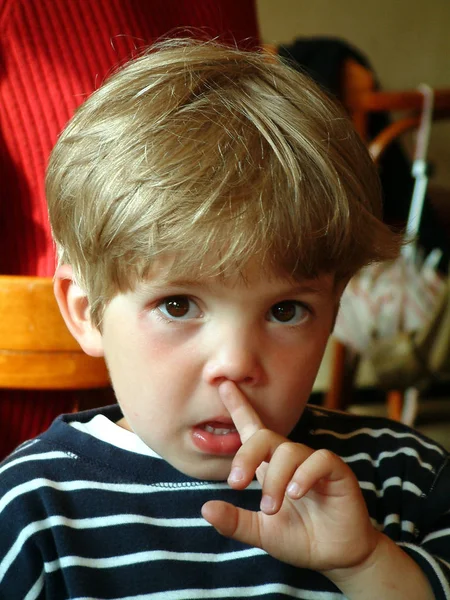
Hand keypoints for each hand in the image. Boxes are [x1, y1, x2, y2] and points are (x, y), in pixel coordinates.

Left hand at [201, 381, 380, 572]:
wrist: (338, 559)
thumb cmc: (301, 538)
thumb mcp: (262, 533)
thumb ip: (235, 522)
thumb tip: (205, 508)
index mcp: (270, 467)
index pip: (253, 429)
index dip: (239, 407)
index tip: (224, 386)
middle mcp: (291, 459)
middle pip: (265, 437)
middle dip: (246, 455)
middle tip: (236, 483)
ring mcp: (314, 463)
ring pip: (288, 451)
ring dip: (275, 479)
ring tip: (270, 507)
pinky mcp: (337, 472)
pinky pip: (320, 460)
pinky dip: (304, 475)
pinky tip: (296, 493)